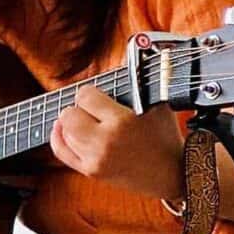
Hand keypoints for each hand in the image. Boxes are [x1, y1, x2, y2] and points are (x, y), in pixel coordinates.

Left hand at [51, 85, 183, 199]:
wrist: (173, 174)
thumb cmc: (165, 137)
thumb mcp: (156, 104)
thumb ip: (135, 84)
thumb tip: (123, 59)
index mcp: (122, 121)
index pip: (85, 96)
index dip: (90, 93)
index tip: (97, 95)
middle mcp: (105, 141)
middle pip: (68, 114)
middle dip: (78, 108)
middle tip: (90, 110)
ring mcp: (96, 159)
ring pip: (64, 131)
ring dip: (71, 123)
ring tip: (84, 120)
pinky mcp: (91, 172)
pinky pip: (61, 151)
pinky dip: (59, 138)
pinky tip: (64, 129)